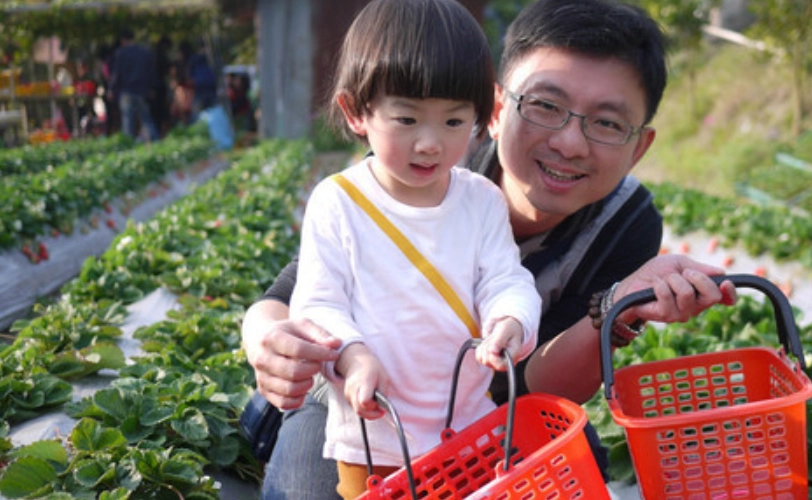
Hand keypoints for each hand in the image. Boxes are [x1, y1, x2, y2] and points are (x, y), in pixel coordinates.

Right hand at [242, 300, 340, 409]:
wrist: (260, 340)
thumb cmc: (287, 332)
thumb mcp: (303, 326)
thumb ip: (320, 334)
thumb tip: (337, 344)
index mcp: (272, 338)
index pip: (299, 350)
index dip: (320, 354)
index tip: (334, 355)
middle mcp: (262, 358)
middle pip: (294, 372)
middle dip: (314, 369)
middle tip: (318, 365)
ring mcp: (261, 376)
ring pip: (289, 389)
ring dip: (307, 385)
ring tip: (310, 375)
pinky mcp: (263, 390)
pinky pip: (283, 403)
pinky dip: (298, 399)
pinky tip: (304, 389)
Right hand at [338, 343, 388, 419]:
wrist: (356, 362)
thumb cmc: (373, 369)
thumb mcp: (384, 378)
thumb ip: (384, 394)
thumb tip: (382, 409)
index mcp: (364, 382)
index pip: (364, 401)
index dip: (373, 406)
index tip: (381, 406)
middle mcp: (353, 388)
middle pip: (359, 410)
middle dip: (372, 414)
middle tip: (381, 411)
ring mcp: (348, 393)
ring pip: (357, 411)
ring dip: (368, 413)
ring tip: (376, 406)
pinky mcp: (347, 397)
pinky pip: (356, 408)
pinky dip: (364, 409)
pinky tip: (370, 403)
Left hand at [476, 317, 522, 370]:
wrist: (507, 330)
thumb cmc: (509, 329)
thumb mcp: (505, 330)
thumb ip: (499, 340)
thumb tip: (493, 352)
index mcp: (513, 356)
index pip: (500, 365)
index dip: (492, 356)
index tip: (491, 345)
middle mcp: (505, 363)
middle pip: (487, 361)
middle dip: (486, 348)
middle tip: (493, 339)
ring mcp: (496, 364)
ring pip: (482, 359)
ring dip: (484, 347)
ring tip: (492, 340)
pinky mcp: (489, 361)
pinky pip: (478, 357)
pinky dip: (480, 348)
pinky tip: (488, 343)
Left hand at [613, 254, 736, 324]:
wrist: (633, 283)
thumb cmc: (656, 273)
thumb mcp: (679, 263)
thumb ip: (700, 268)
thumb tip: (722, 272)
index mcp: (702, 293)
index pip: (725, 298)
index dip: (731, 293)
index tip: (726, 283)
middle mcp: (696, 306)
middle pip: (712, 296)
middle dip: (698, 278)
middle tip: (683, 273)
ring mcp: (682, 313)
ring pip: (687, 293)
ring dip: (673, 279)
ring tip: (664, 280)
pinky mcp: (666, 316)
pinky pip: (668, 296)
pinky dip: (660, 285)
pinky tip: (654, 286)